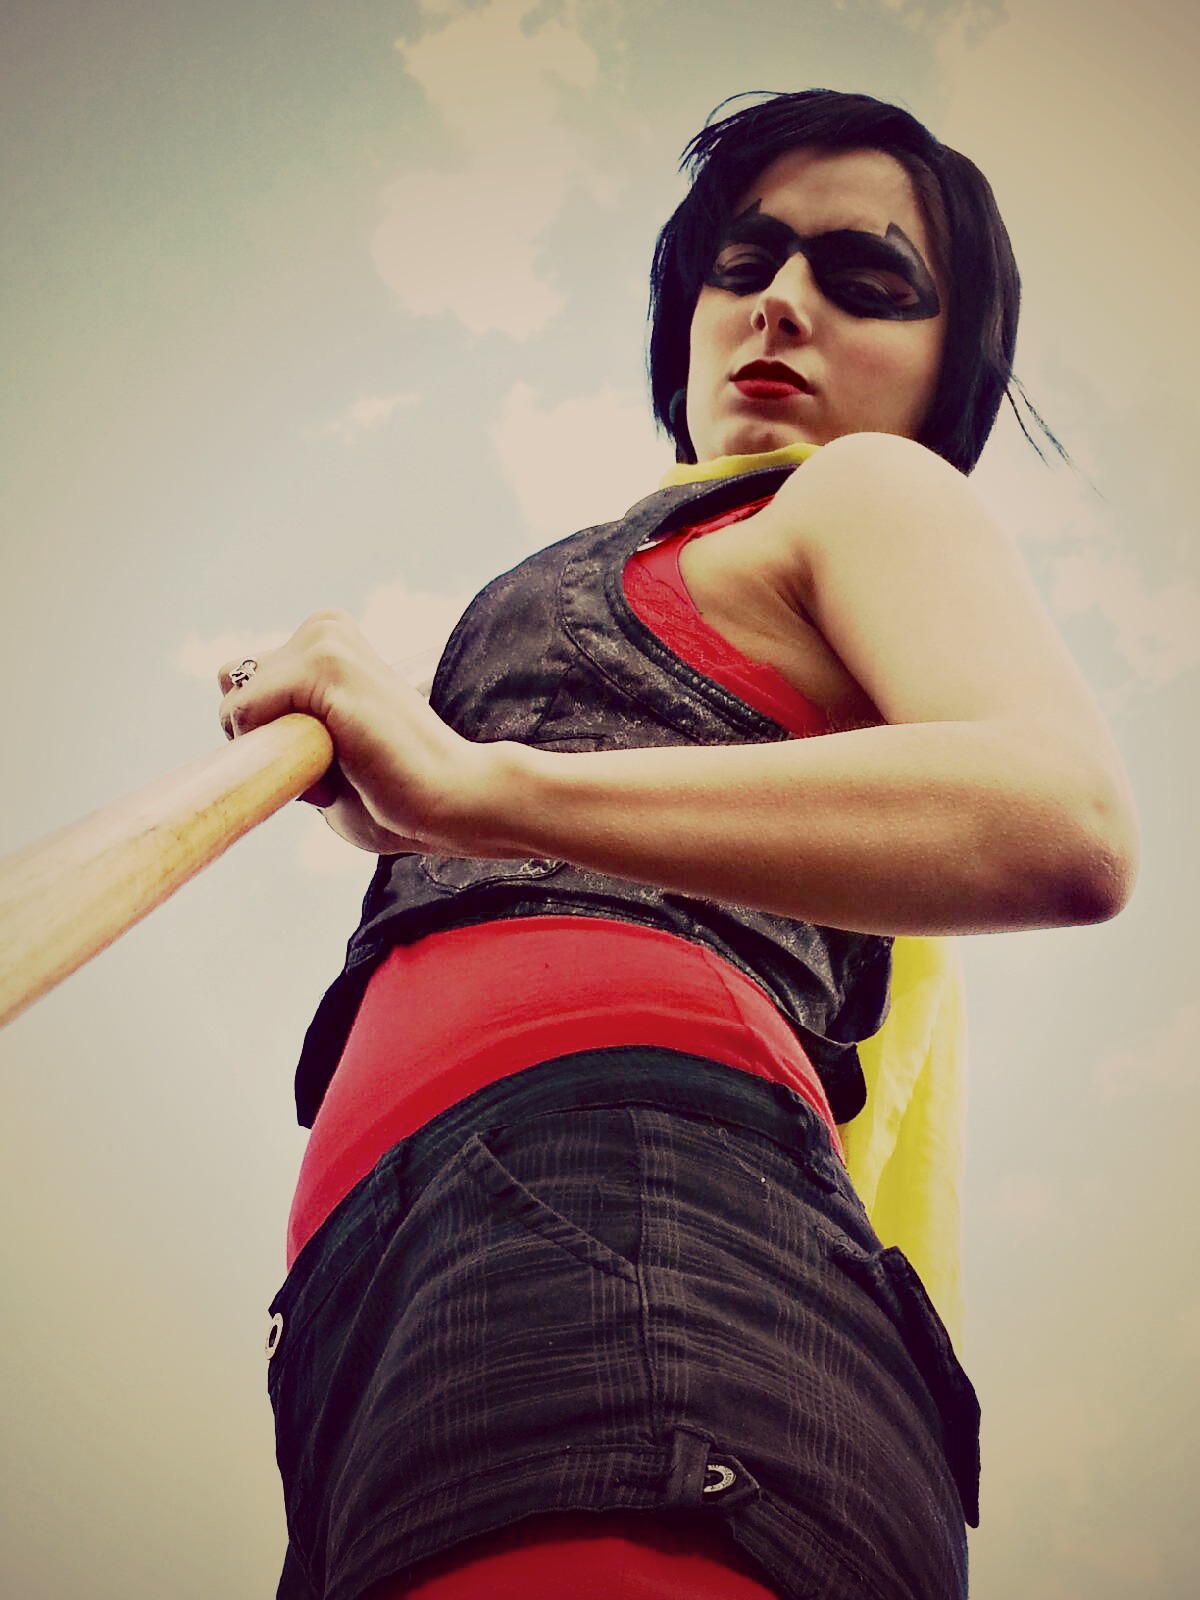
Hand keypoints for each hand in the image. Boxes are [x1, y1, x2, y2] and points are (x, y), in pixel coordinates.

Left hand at [217, 610, 501, 856]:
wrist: (452, 802)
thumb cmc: (394, 797)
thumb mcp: (317, 757)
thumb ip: (278, 736)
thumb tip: (231, 729)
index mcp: (325, 644)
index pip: (242, 686)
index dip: (269, 740)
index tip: (334, 762)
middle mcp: (322, 630)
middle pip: (232, 687)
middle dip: (265, 740)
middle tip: (338, 766)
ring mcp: (324, 640)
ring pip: (239, 705)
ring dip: (278, 753)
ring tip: (344, 766)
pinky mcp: (326, 663)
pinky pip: (249, 714)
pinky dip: (282, 756)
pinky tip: (341, 765)